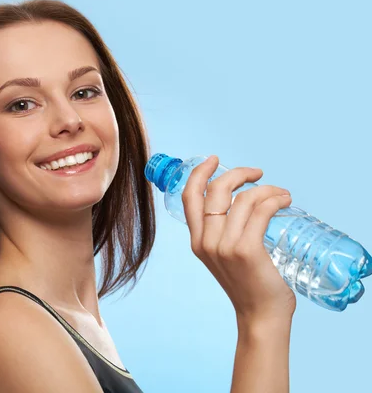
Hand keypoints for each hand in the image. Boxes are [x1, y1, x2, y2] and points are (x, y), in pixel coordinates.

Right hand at [182, 155, 296, 325]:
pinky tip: (284, 201)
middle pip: (216, 190)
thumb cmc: (248, 285)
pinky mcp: (247, 250)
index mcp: (197, 241)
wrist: (259, 316)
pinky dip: (275, 199)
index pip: (189, 197)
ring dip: (266, 188)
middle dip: (238, 173)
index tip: (214, 159)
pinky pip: (261, 210)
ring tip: (281, 194)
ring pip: (243, 198)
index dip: (199, 172)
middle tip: (257, 175)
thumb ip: (224, 234)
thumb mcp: (224, 257)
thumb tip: (244, 202)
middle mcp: (206, 242)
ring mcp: (225, 246)